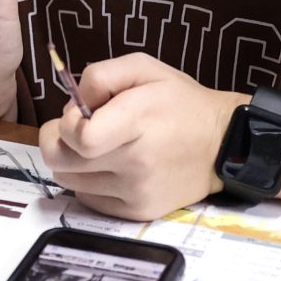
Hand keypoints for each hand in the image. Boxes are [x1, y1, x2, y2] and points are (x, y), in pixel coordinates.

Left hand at [39, 53, 242, 219]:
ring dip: (73, 162)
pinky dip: (89, 183)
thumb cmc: (180, 102)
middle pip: (61, 163)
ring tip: (99, 147)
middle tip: (76, 130)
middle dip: (57, 142)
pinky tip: (110, 167)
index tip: (80, 114)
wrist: (223, 144)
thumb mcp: (143, 67)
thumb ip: (100, 76)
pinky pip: (89, 200)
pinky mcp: (138, 212)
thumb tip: (73, 105)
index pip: (80, 138)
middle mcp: (136, 162)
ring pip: (69, 181)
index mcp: (137, 120)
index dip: (66, 124)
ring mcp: (137, 192)